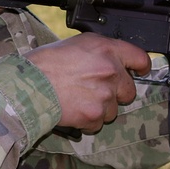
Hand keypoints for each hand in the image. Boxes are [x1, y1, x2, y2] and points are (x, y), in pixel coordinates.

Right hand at [25, 33, 149, 132]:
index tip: (139, 72)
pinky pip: (98, 123)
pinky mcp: (95, 115)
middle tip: (95, 90)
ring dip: (100, 108)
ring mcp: (104, 95)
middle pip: (129, 90)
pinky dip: (87, 120)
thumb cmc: (45, 64)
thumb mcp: (75, 45)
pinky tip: (73, 109)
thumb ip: (100, 51)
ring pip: (113, 110)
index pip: (139, 58)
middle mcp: (110, 71)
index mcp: (106, 50)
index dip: (141, 67)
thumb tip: (112, 59)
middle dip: (116, 93)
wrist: (28, 86)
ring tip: (77, 99)